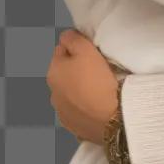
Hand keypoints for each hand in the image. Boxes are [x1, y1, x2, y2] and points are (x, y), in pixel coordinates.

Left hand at [46, 29, 118, 144]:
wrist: (110, 118)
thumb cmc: (97, 79)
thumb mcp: (86, 50)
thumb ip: (73, 39)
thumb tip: (66, 36)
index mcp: (53, 72)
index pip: (61, 50)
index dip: (77, 47)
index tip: (92, 51)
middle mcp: (52, 93)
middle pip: (65, 73)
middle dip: (76, 69)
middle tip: (97, 69)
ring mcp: (61, 112)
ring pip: (70, 93)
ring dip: (79, 89)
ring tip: (98, 89)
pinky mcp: (73, 127)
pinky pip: (78, 111)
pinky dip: (84, 107)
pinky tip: (97, 106)